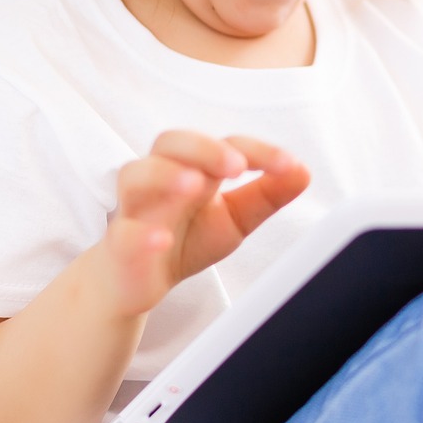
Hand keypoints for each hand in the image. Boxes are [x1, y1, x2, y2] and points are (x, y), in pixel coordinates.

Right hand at [95, 131, 310, 318]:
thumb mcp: (235, 218)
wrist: (136, 280)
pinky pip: (122, 233)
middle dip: (204, 148)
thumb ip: (267, 195)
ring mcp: (136, 209)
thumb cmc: (185, 238)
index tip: (288, 165)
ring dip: (165, 175)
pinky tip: (161, 239)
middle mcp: (160, 179)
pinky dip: (141, 234)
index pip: (223, 145)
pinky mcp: (119, 244)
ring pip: (135, 176)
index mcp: (193, 168)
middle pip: (170, 142)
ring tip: (195, 185)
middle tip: (235, 165)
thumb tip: (304, 171)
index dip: (256, 151)